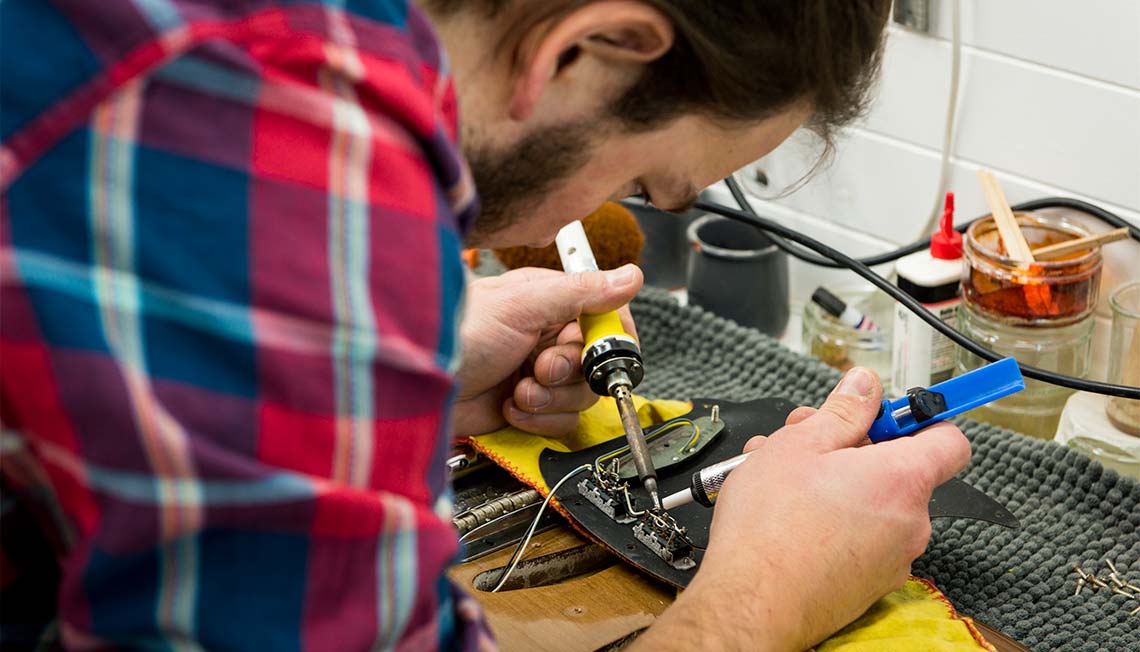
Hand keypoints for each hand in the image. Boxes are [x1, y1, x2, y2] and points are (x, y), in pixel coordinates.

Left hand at [452, 265, 642, 437]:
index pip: (605, 319)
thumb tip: (630, 276)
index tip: (600, 351)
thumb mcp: (522, 304)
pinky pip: (560, 421)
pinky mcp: (528, 408)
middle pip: (597, 364)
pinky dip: (537, 419)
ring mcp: (538, 374)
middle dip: (569, 373)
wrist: (416, 386)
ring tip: (519, 390)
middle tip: (540, 368)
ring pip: (581, 397)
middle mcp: (548, 337)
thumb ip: (581, 291)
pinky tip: (510, 407)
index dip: (608, 340)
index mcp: (550, 303)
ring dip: (550, 399)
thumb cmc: (456, 333)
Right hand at [635, 367, 970, 650]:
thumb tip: (866, 386)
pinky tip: (788, 513)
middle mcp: (910, 523)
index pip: (949, 441)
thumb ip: (843, 410)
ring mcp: (892, 558)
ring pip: (872, 502)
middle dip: (852, 448)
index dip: (920, 419)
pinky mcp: (869, 584)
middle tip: (805, 438)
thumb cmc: (772, 526)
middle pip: (898, 469)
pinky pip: (861, 537)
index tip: (889, 411)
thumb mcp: (800, 444)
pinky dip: (832, 519)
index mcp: (902, 479)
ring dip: (833, 481)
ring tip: (780, 475)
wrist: (753, 602)